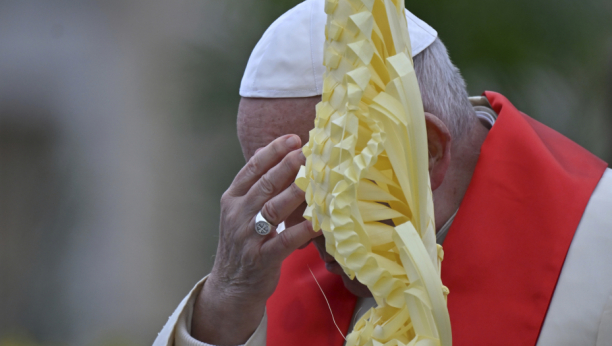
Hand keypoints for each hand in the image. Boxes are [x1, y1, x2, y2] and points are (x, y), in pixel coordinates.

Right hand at [191, 134, 317, 344]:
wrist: (232, 286)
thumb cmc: (242, 243)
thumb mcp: (238, 211)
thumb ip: (252, 184)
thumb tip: (264, 151)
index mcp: (232, 199)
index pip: (252, 169)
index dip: (273, 151)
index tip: (293, 138)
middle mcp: (237, 215)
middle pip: (265, 185)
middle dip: (287, 166)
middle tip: (308, 151)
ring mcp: (247, 237)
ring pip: (274, 209)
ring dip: (296, 192)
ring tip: (316, 179)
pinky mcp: (261, 259)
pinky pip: (285, 241)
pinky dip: (303, 230)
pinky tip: (320, 221)